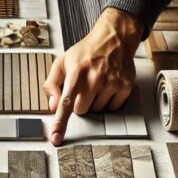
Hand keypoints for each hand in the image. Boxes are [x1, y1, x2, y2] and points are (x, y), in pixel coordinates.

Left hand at [43, 8, 144, 145]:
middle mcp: (95, 79)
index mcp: (76, 74)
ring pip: (97, 111)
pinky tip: (108, 86)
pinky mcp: (125, 87)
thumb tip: (52, 106)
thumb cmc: (86, 53)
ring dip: (95, 101)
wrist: (113, 39)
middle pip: (81, 111)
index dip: (60, 122)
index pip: (66, 103)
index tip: (56, 138)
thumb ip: (52, 84)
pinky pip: (112, 108)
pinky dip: (108, 101)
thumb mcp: (62, 62)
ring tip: (97, 83)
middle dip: (80, 103)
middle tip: (83, 86)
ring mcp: (111, 83)